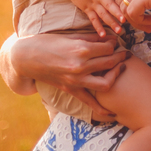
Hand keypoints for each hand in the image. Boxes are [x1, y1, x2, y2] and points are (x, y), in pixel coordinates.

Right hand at [6, 32, 129, 120]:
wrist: (26, 58)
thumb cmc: (47, 42)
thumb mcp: (70, 36)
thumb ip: (90, 38)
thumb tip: (108, 39)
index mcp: (80, 49)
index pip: (108, 48)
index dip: (114, 44)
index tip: (115, 42)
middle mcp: (80, 66)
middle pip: (110, 63)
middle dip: (120, 57)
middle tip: (124, 53)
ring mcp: (75, 80)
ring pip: (106, 83)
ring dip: (116, 76)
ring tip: (120, 69)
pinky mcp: (70, 89)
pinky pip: (89, 102)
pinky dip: (102, 110)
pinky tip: (113, 114)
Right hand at [68, 0, 128, 36]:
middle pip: (108, 4)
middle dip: (116, 12)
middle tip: (125, 19)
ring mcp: (92, 3)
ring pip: (102, 14)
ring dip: (110, 22)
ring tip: (119, 30)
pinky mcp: (87, 9)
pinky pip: (93, 20)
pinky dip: (98, 27)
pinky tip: (103, 35)